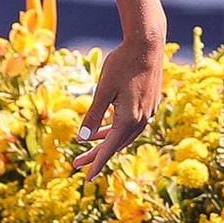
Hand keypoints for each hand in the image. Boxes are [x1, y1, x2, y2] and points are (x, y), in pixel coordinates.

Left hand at [72, 38, 164, 180]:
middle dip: (96, 155)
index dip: (96, 162)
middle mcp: (141, 120)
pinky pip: (128, 125)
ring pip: (122, 135)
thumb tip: (82, 138)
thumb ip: (94, 115)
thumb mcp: (103, 90)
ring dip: (104, 143)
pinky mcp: (147, 105)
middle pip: (115, 144)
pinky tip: (101, 130)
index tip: (86, 177)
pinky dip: (113, 130)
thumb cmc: (122, 64)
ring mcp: (146, 113)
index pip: (109, 148)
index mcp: (129, 119)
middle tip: (76, 165)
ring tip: (85, 149)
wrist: (147, 45)